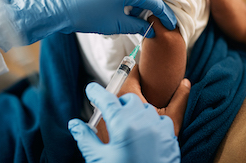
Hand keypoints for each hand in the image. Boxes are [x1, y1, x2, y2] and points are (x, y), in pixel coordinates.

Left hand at [0, 0, 176, 50]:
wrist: (58, 7)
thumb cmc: (87, 17)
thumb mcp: (115, 25)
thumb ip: (138, 26)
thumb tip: (152, 29)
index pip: (152, 0)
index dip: (163, 13)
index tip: (170, 23)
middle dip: (135, 5)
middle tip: (129, 18)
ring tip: (108, 7)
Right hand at [68, 82, 184, 162]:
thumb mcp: (99, 160)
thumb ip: (86, 138)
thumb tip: (75, 125)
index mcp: (123, 126)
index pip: (106, 99)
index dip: (96, 92)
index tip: (91, 90)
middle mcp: (143, 122)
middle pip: (128, 99)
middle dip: (117, 103)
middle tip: (109, 114)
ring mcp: (159, 129)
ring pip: (146, 108)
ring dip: (134, 112)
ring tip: (126, 126)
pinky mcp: (171, 139)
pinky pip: (161, 120)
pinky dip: (152, 122)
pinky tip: (145, 134)